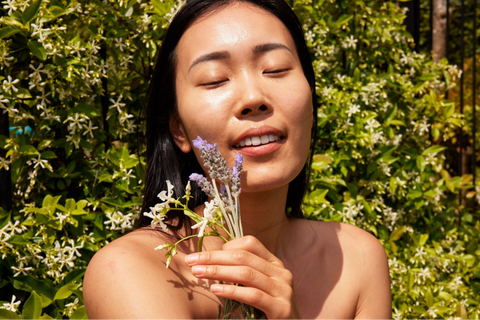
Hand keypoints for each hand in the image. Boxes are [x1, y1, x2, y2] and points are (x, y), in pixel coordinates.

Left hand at [184, 236, 301, 319]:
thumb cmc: (268, 310)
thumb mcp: (259, 286)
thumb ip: (244, 273)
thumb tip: (211, 261)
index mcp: (274, 263)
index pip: (250, 243)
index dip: (226, 246)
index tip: (206, 256)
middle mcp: (281, 272)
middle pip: (243, 256)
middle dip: (214, 257)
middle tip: (192, 261)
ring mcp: (283, 289)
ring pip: (246, 274)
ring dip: (218, 272)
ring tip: (198, 273)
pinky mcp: (281, 308)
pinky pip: (253, 295)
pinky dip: (232, 291)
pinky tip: (215, 290)